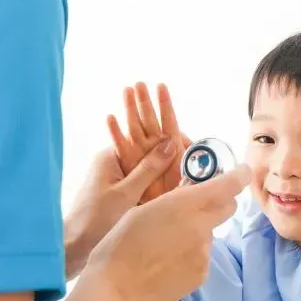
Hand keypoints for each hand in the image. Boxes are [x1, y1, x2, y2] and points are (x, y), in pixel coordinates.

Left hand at [64, 139, 177, 279]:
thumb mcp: (126, 193)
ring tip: (188, 174)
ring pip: (147, 167)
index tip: (191, 145)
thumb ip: (148, 169)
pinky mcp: (119, 191)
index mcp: (111, 154)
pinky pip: (143, 182)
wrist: (73, 247)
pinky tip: (172, 189)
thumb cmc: (94, 220)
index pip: (145, 135)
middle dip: (169, 153)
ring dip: (164, 169)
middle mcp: (113, 161)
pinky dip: (156, 183)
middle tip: (195, 160)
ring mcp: (116, 176)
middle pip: (147, 150)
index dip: (168, 138)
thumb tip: (171, 142)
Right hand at [82, 163, 251, 300]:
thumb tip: (191, 192)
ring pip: (211, 233)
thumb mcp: (144, 209)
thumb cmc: (121, 244)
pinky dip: (191, 253)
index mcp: (185, 205)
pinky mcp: (201, 274)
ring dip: (198, 231)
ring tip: (167, 242)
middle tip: (196, 203)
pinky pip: (203, 256)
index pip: (228, 185)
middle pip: (228, 207)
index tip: (241, 172)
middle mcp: (201, 228)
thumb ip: (174, 200)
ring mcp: (203, 253)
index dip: (239, 175)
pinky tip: (167, 260)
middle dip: (219, 200)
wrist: (116, 288)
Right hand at [107, 83, 190, 203]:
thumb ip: (187, 155)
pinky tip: (111, 118)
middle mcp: (154, 147)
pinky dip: (115, 133)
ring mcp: (139, 154)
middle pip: (149, 120)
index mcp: (171, 147)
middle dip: (144, 101)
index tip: (161, 86)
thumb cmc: (177, 196)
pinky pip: (120, 147)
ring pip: (134, 127)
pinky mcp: (127, 165)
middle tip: (139, 83)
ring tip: (126, 91)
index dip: (165, 104)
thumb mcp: (189, 174)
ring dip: (130, 109)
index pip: (169, 120)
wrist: (160, 217)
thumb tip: (188, 139)